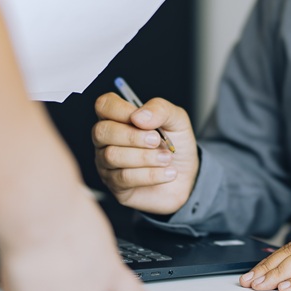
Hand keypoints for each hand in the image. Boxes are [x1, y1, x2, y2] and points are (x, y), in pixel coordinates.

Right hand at [0, 185, 166, 290]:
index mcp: (109, 270)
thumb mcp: (90, 231)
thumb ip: (87, 254)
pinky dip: (20, 282)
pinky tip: (22, 262)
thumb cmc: (62, 212)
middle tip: (54, 262)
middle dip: (66, 289)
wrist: (38, 214)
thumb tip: (69, 262)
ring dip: (42, 284)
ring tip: (37, 253)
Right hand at [92, 91, 199, 215]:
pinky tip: (167, 172)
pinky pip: (124, 178)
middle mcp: (107, 139)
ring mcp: (107, 163)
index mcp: (119, 117)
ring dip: (145, 157)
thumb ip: (160, 109)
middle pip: (102, 131)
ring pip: (112, 156)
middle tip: (156, 141)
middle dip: (132, 136)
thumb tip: (139, 116)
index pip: (104, 105)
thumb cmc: (176, 146)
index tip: (142, 120)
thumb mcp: (177, 120)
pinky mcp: (115, 185)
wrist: (187, 178)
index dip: (120, 110)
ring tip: (167, 158)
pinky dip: (150, 174)